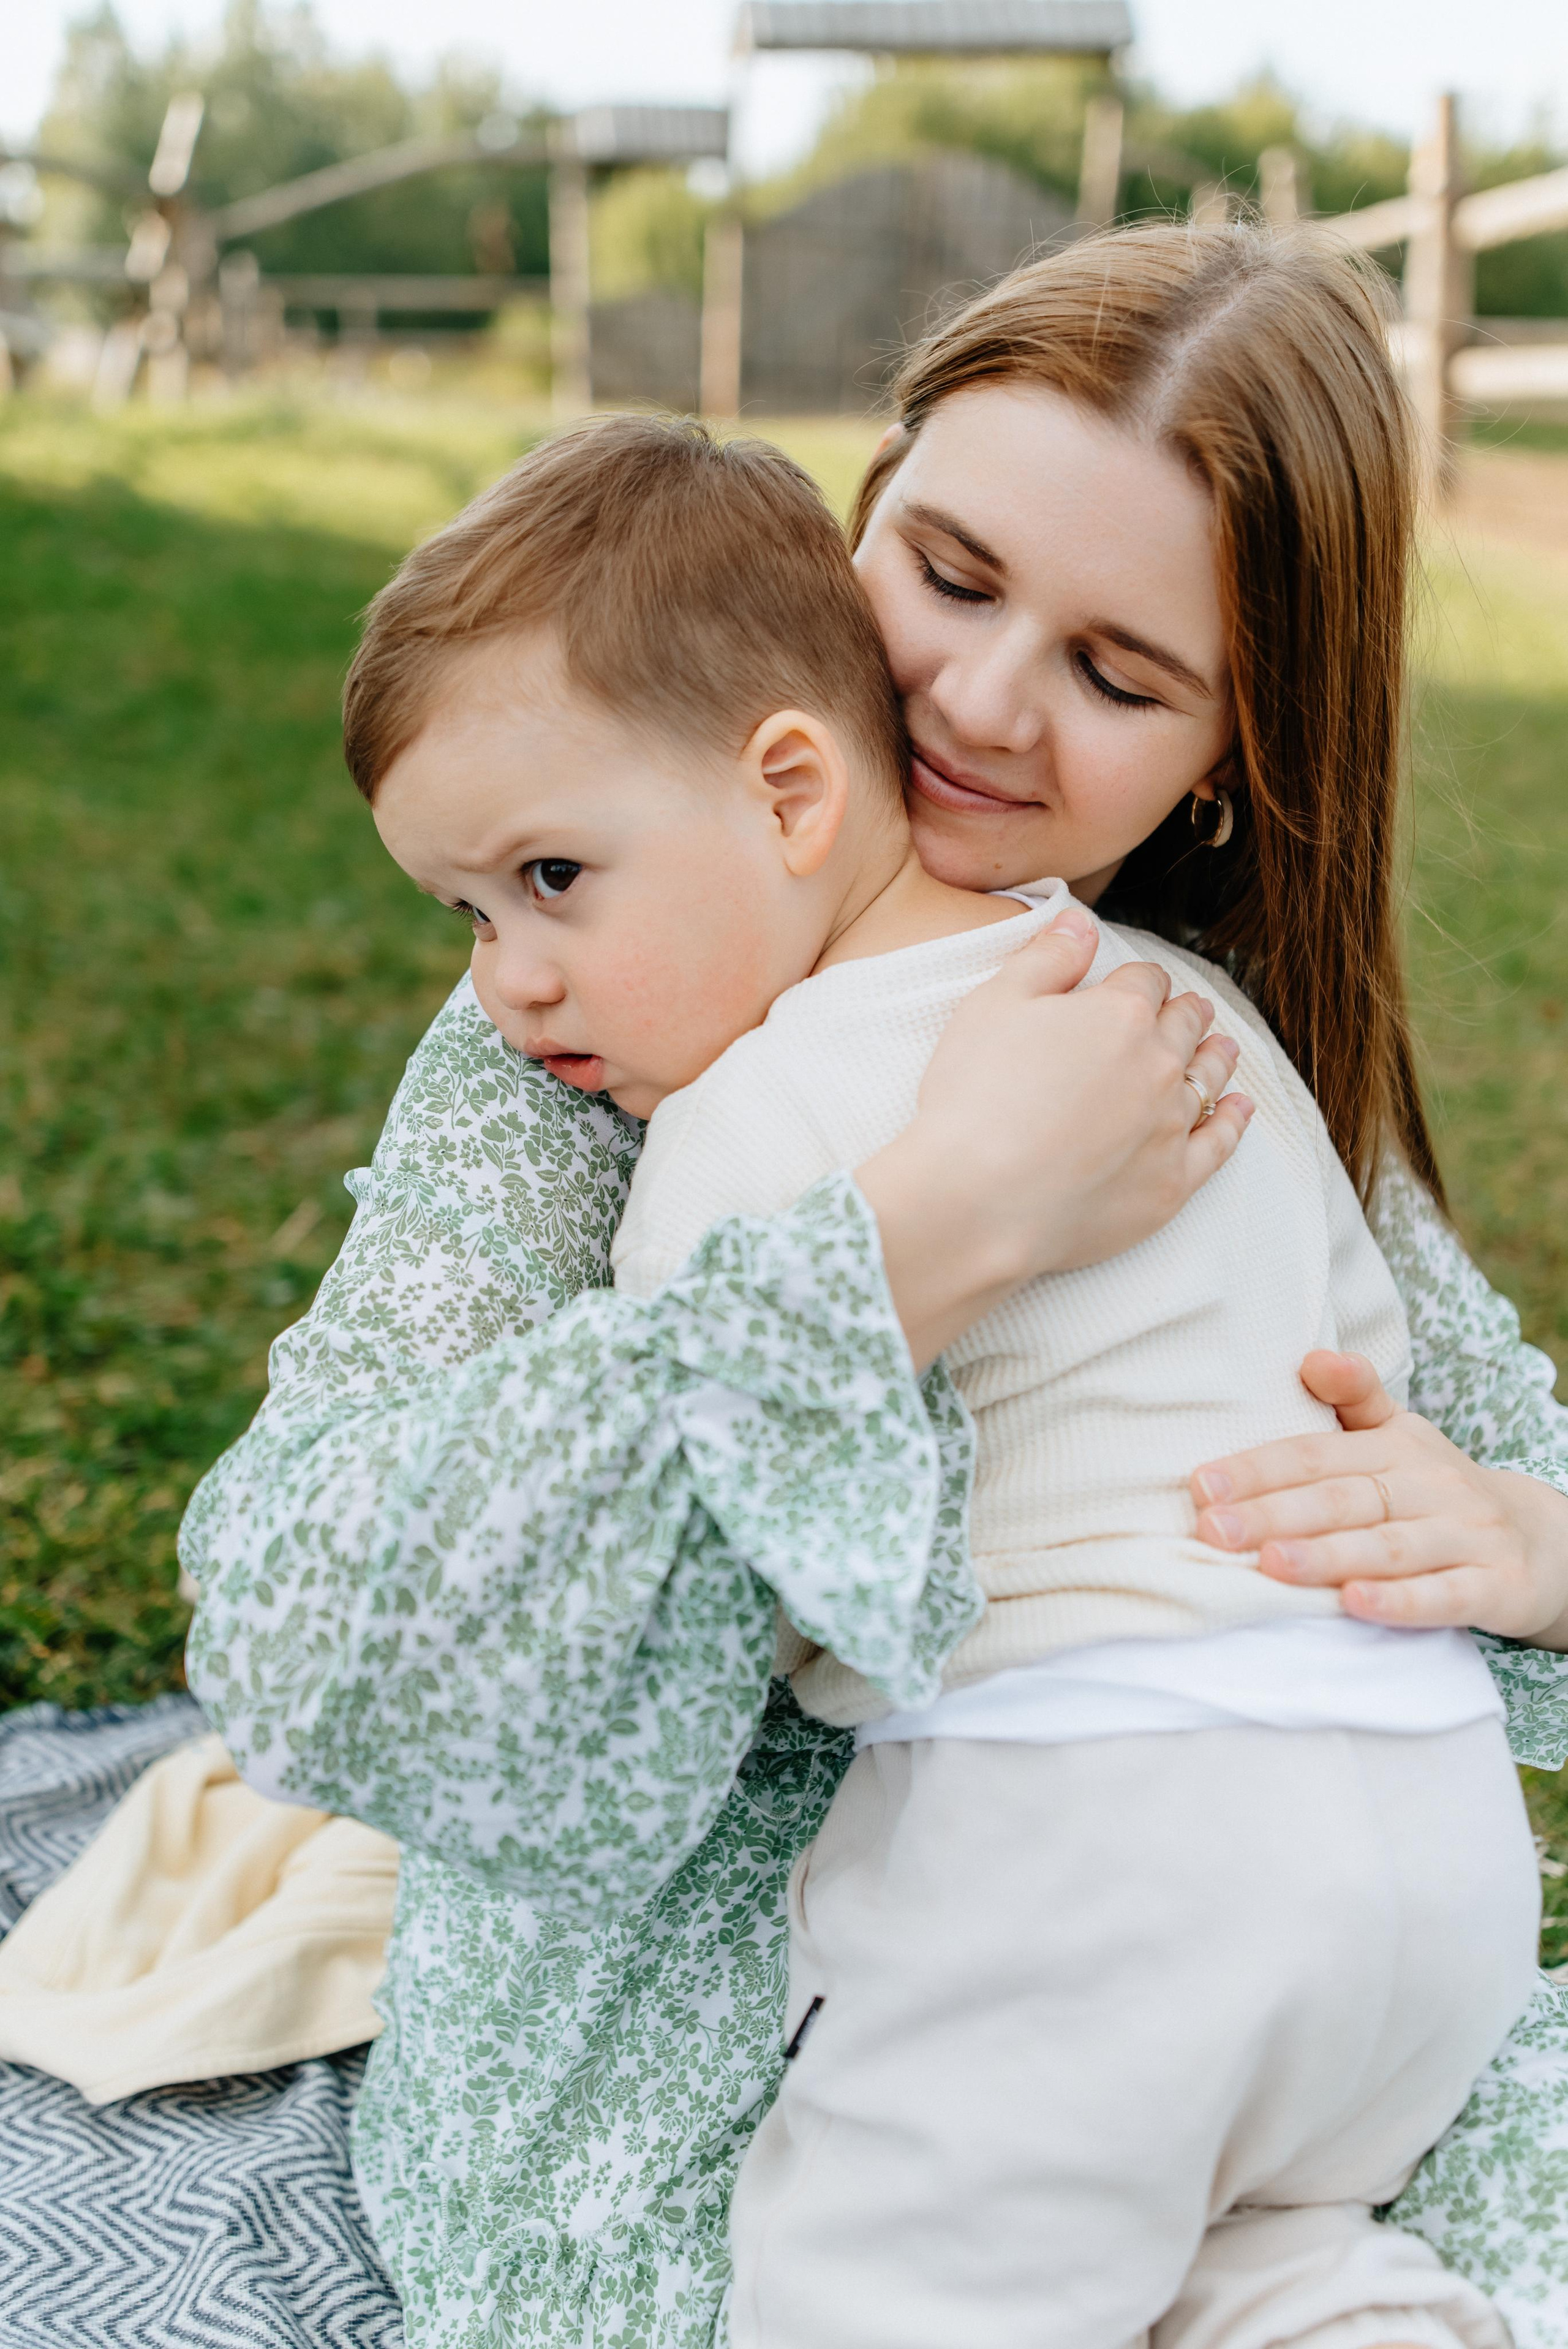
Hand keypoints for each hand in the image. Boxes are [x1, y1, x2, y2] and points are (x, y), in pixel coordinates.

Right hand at [858, 908, 1253, 1367]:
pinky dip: (1232, 1120)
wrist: (976, 1201)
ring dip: (1215, 1056)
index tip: (1130, 987)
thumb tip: (1082, 923)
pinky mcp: (1170, 1184)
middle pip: (1184, 1026)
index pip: (1144, 981)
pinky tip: (1239, 1108)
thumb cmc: (974, 1097)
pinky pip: (1218, 1143)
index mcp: (1120, 1013)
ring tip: (1222, 1047)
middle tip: (1188, 1010)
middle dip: (1185, 1013)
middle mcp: (1159, 1065)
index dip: (1136, 981)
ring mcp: (1169, 1126)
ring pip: (1207, 1078)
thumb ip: (1046, 957)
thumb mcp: (994, 1003)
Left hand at [1191, 1350, 1567, 1649]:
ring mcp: (1466, 1535)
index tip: (1201, 1485)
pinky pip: (1445, 1595)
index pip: (1316, 1455)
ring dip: (1328, 1556)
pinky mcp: (1495, 1585)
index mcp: (1395, 1447)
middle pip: (1344, 1500)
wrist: (1542, 1541)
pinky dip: (1401, 1601)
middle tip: (1213, 1530)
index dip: (1258, 1468)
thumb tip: (1309, 1356)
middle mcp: (1431, 1485)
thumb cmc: (1437, 1489)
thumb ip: (1354, 1398)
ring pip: (1389, 1547)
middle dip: (1275, 1514)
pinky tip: (1355, 1604)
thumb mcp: (1400, 1437)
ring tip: (1270, 1565)